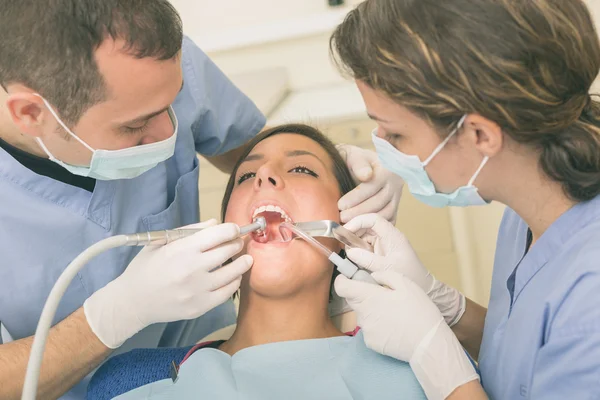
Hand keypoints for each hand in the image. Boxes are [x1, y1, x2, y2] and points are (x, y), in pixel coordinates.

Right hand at [83, 219, 251, 348]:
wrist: (132, 302)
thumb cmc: (146, 268)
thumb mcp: (161, 243)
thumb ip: (189, 231)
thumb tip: (215, 223)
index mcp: (181, 249)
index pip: (217, 234)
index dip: (231, 229)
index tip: (234, 229)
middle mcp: (191, 269)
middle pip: (227, 251)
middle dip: (236, 244)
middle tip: (238, 243)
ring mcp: (197, 290)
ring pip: (232, 273)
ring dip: (242, 263)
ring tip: (246, 259)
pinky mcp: (200, 307)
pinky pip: (227, 292)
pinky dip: (234, 282)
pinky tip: (234, 277)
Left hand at [335, 270, 478, 399]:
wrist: (428, 343)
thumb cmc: (419, 311)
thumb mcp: (406, 284)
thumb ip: (385, 275)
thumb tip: (373, 276)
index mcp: (369, 297)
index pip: (341, 287)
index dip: (342, 280)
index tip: (348, 277)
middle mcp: (363, 314)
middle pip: (353, 300)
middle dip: (362, 295)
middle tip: (382, 295)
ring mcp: (366, 330)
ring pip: (363, 315)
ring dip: (372, 311)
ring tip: (394, 313)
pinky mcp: (371, 343)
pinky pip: (370, 329)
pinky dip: (378, 326)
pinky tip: (394, 327)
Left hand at [336, 144, 402, 223]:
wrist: (362, 164)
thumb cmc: (354, 160)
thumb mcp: (354, 155)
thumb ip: (358, 164)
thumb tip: (366, 175)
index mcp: (386, 169)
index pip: (372, 186)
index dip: (355, 198)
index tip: (340, 205)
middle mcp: (395, 184)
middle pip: (378, 202)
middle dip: (358, 212)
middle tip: (342, 218)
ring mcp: (397, 197)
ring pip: (385, 214)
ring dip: (366, 222)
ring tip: (349, 226)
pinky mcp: (395, 208)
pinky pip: (389, 221)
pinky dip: (375, 228)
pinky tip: (359, 231)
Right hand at [344, 213, 464, 326]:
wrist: (423, 287)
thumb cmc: (409, 275)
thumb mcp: (387, 268)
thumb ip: (367, 260)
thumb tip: (349, 252)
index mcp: (392, 235)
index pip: (373, 219)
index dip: (358, 221)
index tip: (345, 230)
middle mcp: (387, 237)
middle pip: (366, 226)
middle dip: (353, 233)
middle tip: (343, 244)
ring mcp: (383, 244)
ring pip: (363, 237)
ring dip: (354, 244)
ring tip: (350, 255)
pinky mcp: (380, 253)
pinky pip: (364, 248)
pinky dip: (357, 252)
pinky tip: (355, 260)